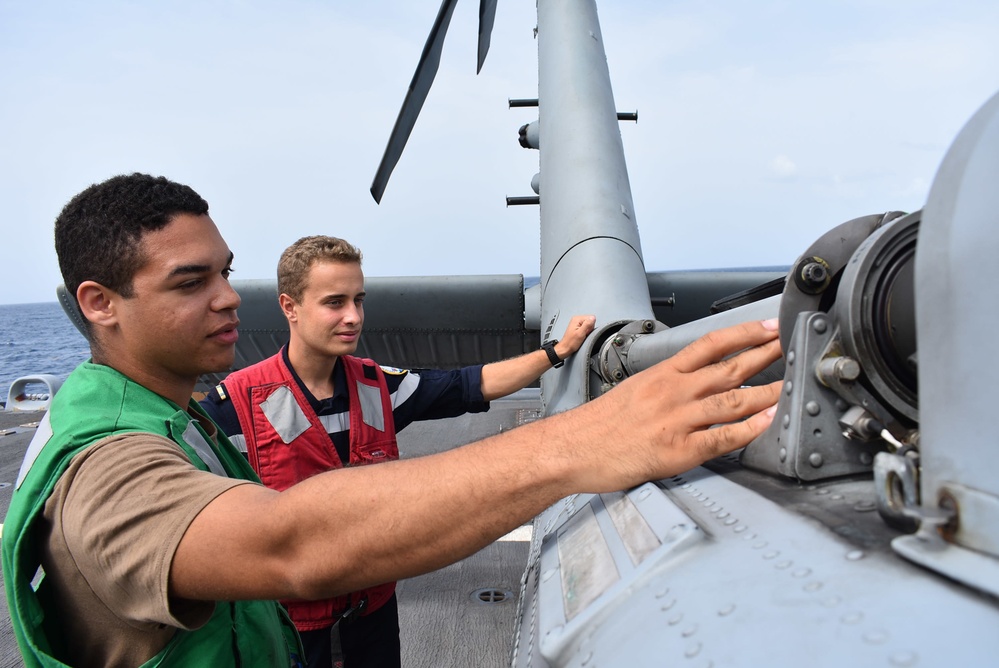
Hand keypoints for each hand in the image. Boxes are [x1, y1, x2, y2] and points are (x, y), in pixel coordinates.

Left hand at [555, 315, 596, 357]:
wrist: (565, 348)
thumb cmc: (570, 342)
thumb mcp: (581, 333)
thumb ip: (587, 324)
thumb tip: (593, 318)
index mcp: (577, 319)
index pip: (591, 318)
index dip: (591, 326)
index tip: (585, 331)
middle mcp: (576, 320)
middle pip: (590, 321)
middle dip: (589, 329)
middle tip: (583, 334)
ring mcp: (577, 323)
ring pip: (588, 325)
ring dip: (587, 331)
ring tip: (581, 336)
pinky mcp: (577, 327)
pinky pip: (586, 328)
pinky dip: (585, 333)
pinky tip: (581, 336)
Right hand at [563, 318, 781, 490]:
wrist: (571, 448)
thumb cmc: (598, 424)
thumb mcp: (634, 390)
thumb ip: (666, 386)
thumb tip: (693, 383)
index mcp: (662, 374)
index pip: (711, 345)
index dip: (745, 333)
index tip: (769, 326)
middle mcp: (673, 392)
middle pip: (730, 368)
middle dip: (767, 356)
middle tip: (794, 347)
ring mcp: (677, 421)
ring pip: (733, 401)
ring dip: (768, 392)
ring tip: (793, 385)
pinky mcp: (677, 451)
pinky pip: (721, 438)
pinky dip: (748, 429)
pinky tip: (768, 422)